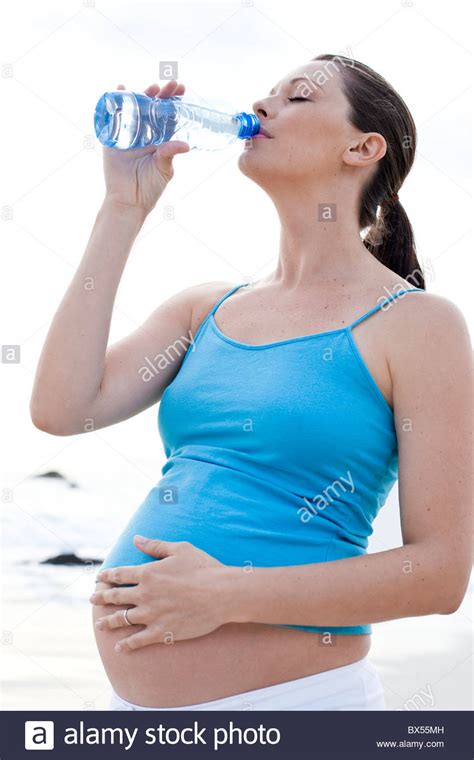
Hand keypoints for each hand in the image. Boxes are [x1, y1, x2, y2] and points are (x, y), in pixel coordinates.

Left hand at [89, 536, 230, 651]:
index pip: (119, 575)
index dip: (107, 576)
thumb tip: (136, 539)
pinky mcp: (162, 631)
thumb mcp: (179, 549)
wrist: (222, 593)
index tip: (99, 578)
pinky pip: (138, 640)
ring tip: (99, 624)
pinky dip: (127, 644)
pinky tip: (119, 647)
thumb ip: (155, 545)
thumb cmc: (203, 567)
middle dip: (101, 597)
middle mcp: (145, 594)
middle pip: (116, 597)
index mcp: (148, 573)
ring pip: (123, 619)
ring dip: (108, 621)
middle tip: (92, 598)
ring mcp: (152, 615)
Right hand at [102, 80, 189, 213]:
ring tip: (151, 87)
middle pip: (153, 108)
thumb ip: (170, 153)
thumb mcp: (164, 169)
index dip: (173, 101)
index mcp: (160, 140)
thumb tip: (185, 145)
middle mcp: (145, 134)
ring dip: (141, 95)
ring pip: (135, 109)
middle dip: (161, 95)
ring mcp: (129, 135)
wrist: (129, 200)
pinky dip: (116, 103)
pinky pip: (114, 118)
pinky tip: (121, 89)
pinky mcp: (113, 138)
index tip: (181, 88)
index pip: (168, 115)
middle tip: (169, 84)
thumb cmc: (150, 187)